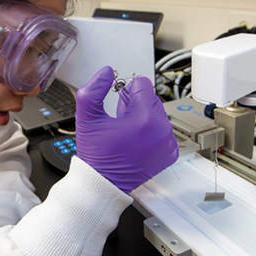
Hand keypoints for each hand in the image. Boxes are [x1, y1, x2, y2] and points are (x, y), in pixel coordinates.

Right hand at [74, 66, 177, 192]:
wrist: (103, 183)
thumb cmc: (96, 155)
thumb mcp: (86, 117)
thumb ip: (93, 90)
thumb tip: (106, 73)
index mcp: (144, 119)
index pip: (142, 83)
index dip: (125, 90)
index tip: (118, 104)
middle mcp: (161, 130)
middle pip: (151, 97)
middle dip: (135, 104)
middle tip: (120, 120)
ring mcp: (167, 142)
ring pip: (157, 112)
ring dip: (143, 116)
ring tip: (127, 130)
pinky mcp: (169, 152)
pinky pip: (163, 129)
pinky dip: (151, 131)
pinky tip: (136, 140)